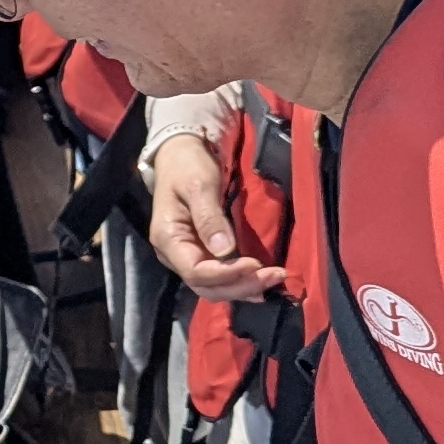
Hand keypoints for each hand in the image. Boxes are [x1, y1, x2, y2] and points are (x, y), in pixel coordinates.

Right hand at [146, 133, 288, 302]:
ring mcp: (187, 256)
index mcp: (168, 239)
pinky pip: (219, 277)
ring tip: (274, 280)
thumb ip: (209, 218)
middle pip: (206, 286)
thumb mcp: (199, 185)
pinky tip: (261, 283)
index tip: (256, 263)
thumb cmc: (188, 166)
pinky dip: (240, 282)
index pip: (196, 271)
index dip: (227, 274)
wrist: (180, 155)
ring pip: (213, 287)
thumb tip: (224, 251)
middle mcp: (174, 255)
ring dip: (244, 288)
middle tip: (275, 276)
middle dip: (241, 285)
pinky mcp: (200, 253)